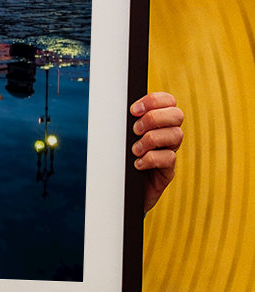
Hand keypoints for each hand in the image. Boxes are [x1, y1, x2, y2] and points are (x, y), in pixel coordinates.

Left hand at [130, 91, 183, 212]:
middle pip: (177, 115)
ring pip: (176, 135)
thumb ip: (125, 122)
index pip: (168, 101)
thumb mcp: (122, 138)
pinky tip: (137, 164)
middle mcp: (168, 135)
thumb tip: (114, 106)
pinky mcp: (168, 171)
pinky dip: (151, 159)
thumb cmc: (120, 160)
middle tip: (135, 130)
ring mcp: (170, 152)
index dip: (154, 100)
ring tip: (134, 150)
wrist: (121, 191)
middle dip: (154, 118)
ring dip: (151, 139)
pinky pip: (169, 158)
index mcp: (158, 122)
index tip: (133, 110)